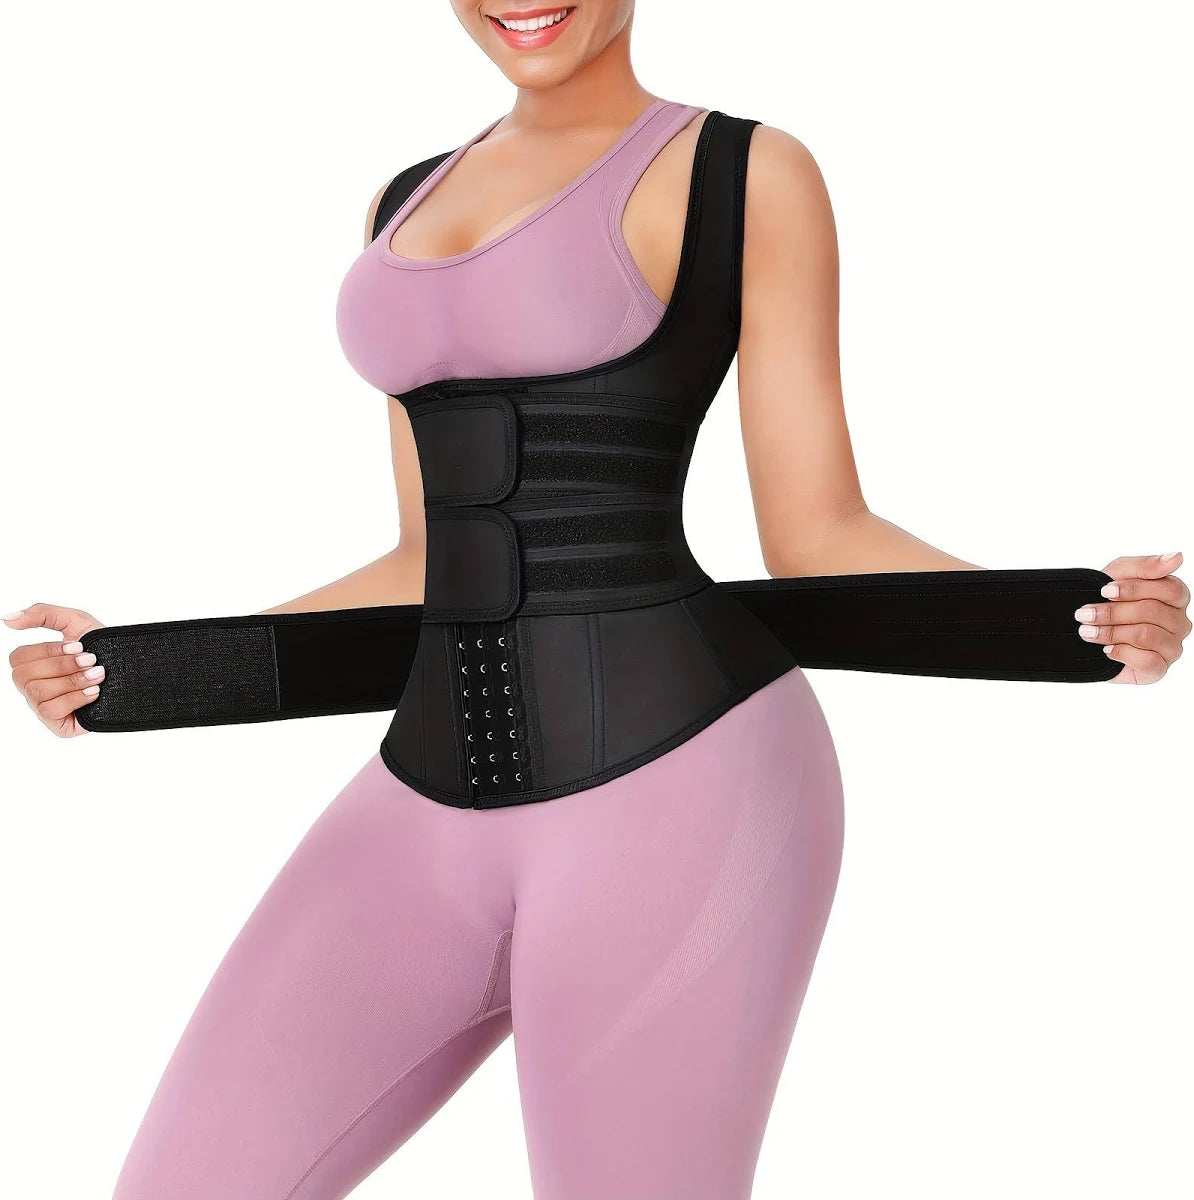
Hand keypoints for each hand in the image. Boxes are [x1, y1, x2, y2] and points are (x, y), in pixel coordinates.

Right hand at [4, 603, 106, 736]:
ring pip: (38, 692)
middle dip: (63, 665)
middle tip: (91, 660)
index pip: (18, 658)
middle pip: (24, 675)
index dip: (48, 651)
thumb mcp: (76, 622)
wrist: (136, 672)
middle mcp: (34, 686)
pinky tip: (95, 693)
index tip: (79, 646)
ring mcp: (44, 707)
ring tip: (98, 675)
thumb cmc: (104, 647)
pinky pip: (51, 711)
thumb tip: (7, 618)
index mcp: (35, 665)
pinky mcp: (58, 725)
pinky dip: (75, 698)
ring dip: (72, 680)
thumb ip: (42, 613)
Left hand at [1073, 553, 1190, 684]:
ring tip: (1087, 630)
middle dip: (1112, 612)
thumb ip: (1146, 566)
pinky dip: (1120, 652)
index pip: (1169, 589)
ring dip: (1110, 632)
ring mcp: (1171, 647)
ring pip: (1146, 635)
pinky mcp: (1158, 669)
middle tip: (1084, 614)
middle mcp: (1178, 622)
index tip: (1104, 590)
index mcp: (1175, 597)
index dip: (1133, 589)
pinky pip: (1147, 661)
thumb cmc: (1105, 598)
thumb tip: (1177, 557)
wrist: (1085, 629)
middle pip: (1152, 612)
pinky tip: (1106, 649)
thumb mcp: (1119, 574)